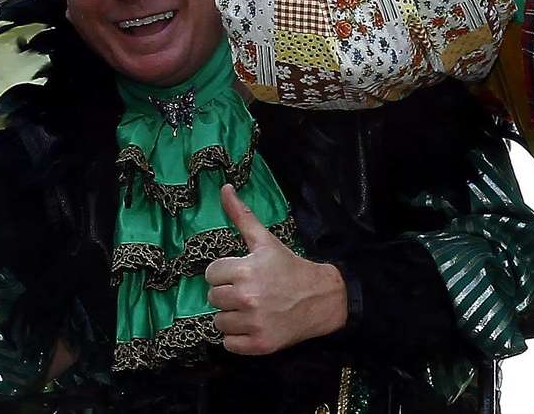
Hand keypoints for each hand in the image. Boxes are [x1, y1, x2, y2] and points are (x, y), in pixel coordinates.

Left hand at [205, 183, 347, 353]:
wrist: (322, 299)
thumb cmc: (289, 268)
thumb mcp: (266, 241)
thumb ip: (241, 216)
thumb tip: (223, 188)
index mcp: (246, 270)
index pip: (211, 274)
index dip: (225, 273)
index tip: (242, 274)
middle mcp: (248, 297)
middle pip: (213, 297)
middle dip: (228, 294)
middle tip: (249, 291)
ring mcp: (253, 323)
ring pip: (219, 321)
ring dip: (232, 317)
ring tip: (252, 309)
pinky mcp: (258, 345)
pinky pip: (228, 343)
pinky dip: (238, 338)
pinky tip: (254, 325)